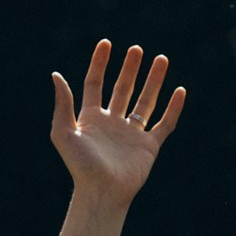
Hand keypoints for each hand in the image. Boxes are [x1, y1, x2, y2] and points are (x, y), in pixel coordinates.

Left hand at [50, 40, 185, 207]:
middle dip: (130, 69)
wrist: (102, 193)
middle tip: (137, 49)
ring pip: (146, 101)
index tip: (106, 43)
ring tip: (162, 60)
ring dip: (153, 81)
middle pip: (123, 89)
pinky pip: (164, 124)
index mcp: (91, 118)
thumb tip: (56, 75)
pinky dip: (173, 108)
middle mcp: (113, 123)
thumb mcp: (64, 132)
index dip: (100, 63)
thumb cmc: (80, 166)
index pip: (95, 84)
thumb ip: (63, 104)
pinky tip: (180, 90)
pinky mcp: (149, 146)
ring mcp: (132, 134)